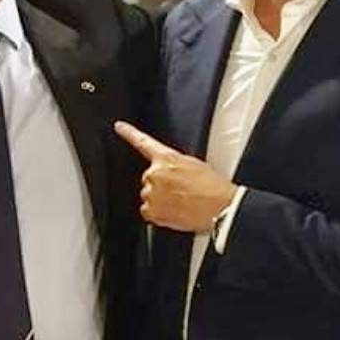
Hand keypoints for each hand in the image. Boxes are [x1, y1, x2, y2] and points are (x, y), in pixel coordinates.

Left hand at [114, 121, 234, 231]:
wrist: (220, 208)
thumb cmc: (213, 188)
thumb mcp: (194, 165)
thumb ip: (174, 165)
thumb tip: (169, 173)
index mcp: (166, 158)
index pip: (143, 142)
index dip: (129, 133)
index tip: (119, 127)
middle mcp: (154, 174)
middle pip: (150, 178)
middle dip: (161, 185)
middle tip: (180, 192)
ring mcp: (151, 193)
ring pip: (149, 195)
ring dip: (161, 199)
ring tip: (181, 203)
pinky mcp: (151, 211)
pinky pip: (149, 211)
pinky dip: (159, 213)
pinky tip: (175, 212)